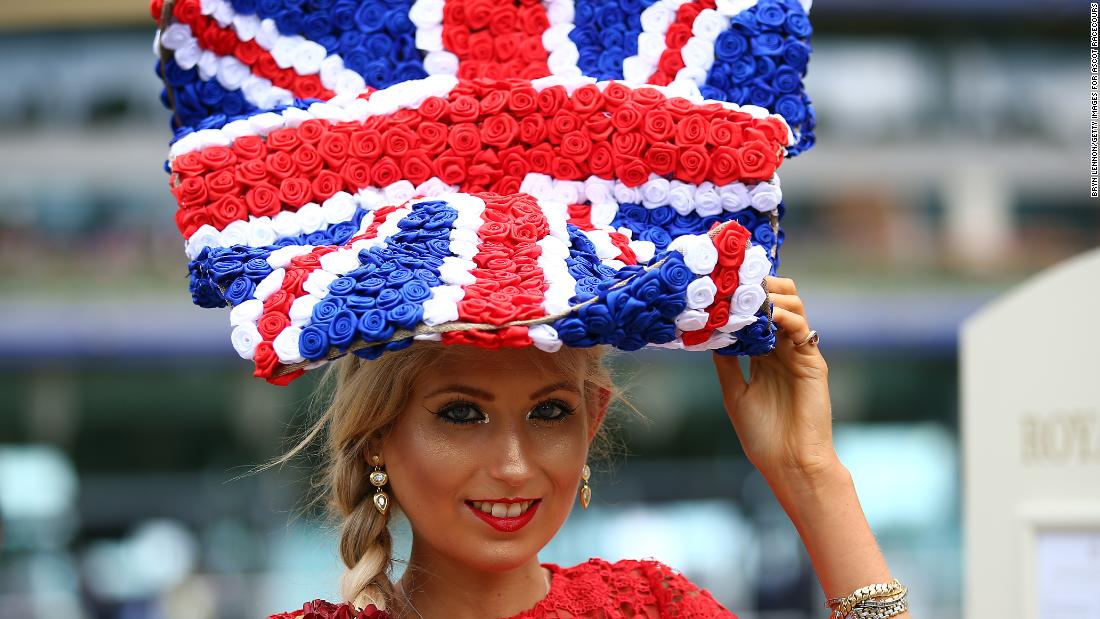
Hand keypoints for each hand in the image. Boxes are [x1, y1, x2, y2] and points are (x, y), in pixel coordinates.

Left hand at [712, 276, 839, 486]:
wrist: (789, 463)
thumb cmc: (762, 435)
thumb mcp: (735, 394)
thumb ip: (727, 363)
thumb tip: (711, 335)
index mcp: (763, 357)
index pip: (756, 316)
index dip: (744, 299)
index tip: (722, 285)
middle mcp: (782, 350)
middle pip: (778, 303)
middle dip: (762, 286)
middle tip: (739, 280)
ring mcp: (799, 354)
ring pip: (794, 307)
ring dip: (773, 296)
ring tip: (751, 294)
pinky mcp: (813, 362)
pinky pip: (802, 329)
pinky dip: (785, 316)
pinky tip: (766, 315)